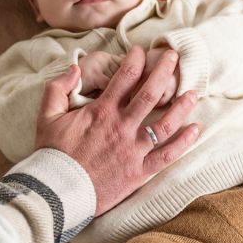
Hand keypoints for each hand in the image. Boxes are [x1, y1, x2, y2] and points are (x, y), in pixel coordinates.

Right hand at [34, 46, 200, 214]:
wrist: (58, 191)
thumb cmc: (52, 154)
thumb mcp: (47, 116)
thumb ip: (58, 89)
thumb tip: (74, 68)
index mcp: (101, 111)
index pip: (125, 77)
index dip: (137, 61)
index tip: (143, 52)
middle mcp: (121, 127)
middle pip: (150, 94)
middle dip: (164, 72)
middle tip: (174, 57)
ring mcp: (133, 149)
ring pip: (165, 123)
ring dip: (182, 106)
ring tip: (193, 93)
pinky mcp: (139, 171)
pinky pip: (167, 155)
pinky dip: (184, 142)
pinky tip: (196, 129)